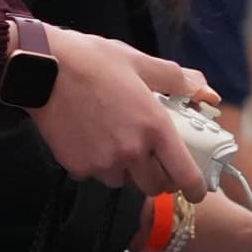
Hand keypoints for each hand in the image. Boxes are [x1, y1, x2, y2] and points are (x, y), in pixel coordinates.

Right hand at [29, 29, 214, 197]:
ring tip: (115, 140)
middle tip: (151, 157)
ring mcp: (103, 162)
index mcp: (154, 127)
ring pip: (124, 182)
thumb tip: (209, 93)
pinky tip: (91, 138)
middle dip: (158, 176)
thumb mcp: (141, 63)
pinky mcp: (78, 167)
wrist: (42, 68)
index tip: (196, 190)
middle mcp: (131, 151)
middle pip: (155, 186)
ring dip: (126, 170)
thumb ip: (179, 82)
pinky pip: (96, 175)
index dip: (195, 188)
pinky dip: (98, 164)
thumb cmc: (93, 61)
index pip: (185, 176)